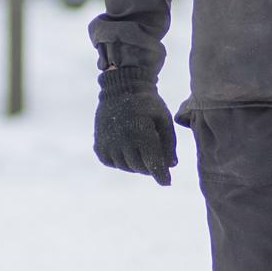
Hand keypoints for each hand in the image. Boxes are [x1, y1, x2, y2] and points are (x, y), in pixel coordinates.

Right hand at [95, 65, 177, 184]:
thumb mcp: (164, 120)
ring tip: (141, 147)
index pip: (153, 164)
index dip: (161, 176)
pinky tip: (127, 148)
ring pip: (126, 167)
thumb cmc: (148, 104)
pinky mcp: (99, 146)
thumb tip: (171, 166)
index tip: (167, 182)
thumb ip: (169, 144)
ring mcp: (109, 144)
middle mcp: (123, 141)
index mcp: (142, 134)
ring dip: (136, 163)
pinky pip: (112, 163)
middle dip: (151, 166)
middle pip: (140, 168)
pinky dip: (121, 160)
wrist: (121, 88)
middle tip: (155, 155)